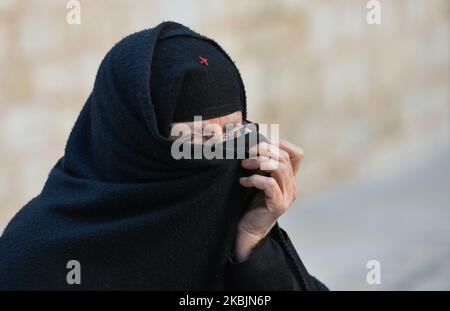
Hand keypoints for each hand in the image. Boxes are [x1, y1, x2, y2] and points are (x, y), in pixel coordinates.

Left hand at [234, 139, 303, 261]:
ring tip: (243, 165)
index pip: (297, 154)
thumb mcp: (257, 178)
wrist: (247, 229)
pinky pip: (270, 184)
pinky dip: (255, 179)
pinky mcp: (278, 205)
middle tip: (246, 153)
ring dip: (259, 163)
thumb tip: (252, 143)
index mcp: (289, 178)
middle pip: (284, 158)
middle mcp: (292, 186)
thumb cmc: (249, 202)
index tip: (262, 143)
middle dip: (264, 151)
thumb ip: (260, 164)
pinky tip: (243, 182)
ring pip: (280, 168)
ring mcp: (287, 196)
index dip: (282, 144)